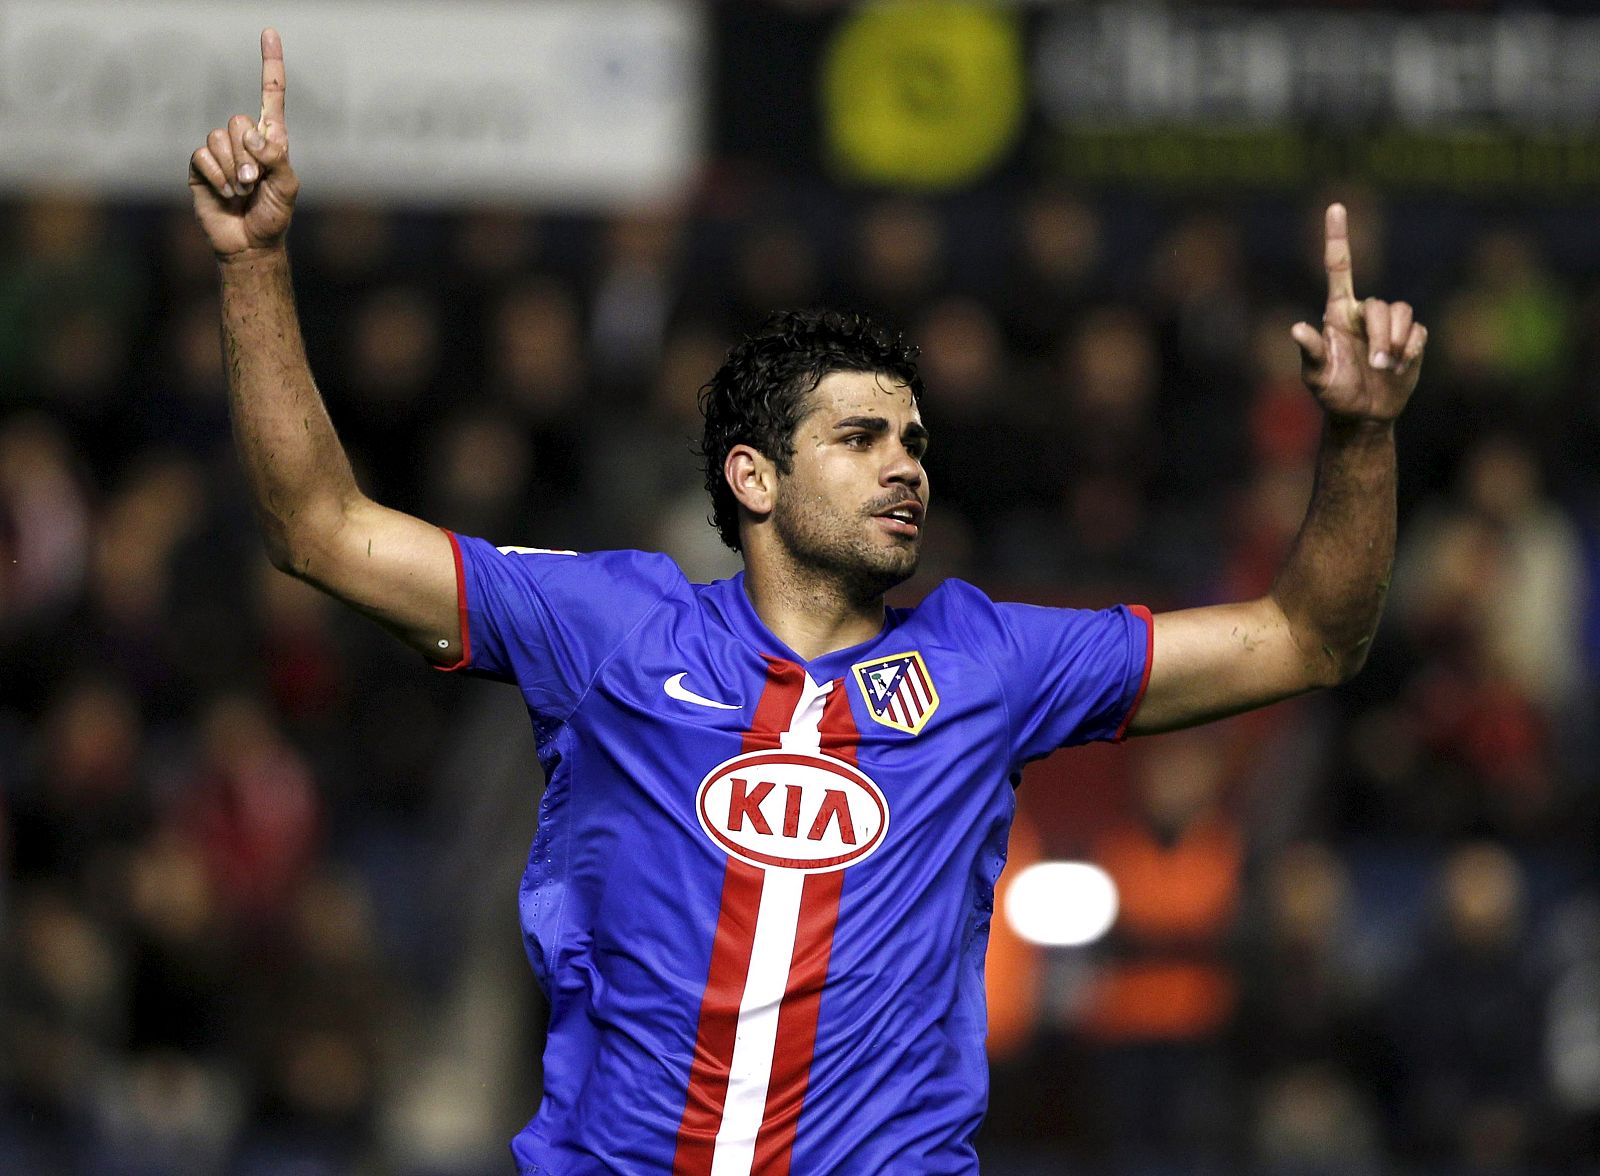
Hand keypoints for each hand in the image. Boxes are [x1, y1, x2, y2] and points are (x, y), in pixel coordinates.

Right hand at [188, 29, 298, 257]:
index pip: (271, 95)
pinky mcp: (200, 166)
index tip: (270, 32)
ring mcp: (220, 151)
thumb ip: (277, 158)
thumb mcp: (288, 187)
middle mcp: (244, 139)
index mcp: (271, 139)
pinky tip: (225, 193)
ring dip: (233, 169)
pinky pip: (202, 155)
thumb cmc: (274, 216)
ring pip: (218, 138)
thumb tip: (254, 136)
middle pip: (238, 120)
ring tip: (242, 191)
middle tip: (256, 182)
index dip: (271, 65)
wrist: (249, 244)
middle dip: (249, 155)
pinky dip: (217, 177)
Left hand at [1291, 204, 1426, 423]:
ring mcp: (1389, 326)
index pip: (1339, 267)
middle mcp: (1364, 314)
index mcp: (1338, 314)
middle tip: (1377, 362)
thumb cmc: (1333, 394)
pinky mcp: (1412, 339)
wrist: (1363, 415)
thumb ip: (1310, 352)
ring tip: (1387, 365)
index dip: (1337, 237)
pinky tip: (1400, 367)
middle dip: (1383, 335)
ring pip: (1403, 313)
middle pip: (1382, 306)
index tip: (1335, 206)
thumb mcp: (1316, 377)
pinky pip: (1419, 332)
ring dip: (1397, 341)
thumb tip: (1296, 328)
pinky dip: (1412, 349)